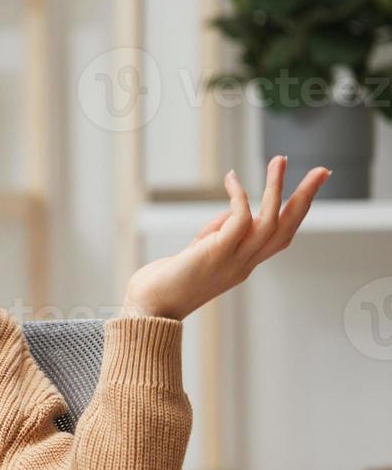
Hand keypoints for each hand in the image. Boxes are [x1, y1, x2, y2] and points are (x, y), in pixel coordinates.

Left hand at [121, 156, 329, 320]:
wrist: (148, 308)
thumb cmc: (164, 283)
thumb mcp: (196, 252)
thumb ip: (216, 233)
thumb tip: (231, 211)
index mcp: (243, 265)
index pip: (279, 237)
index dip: (295, 214)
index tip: (306, 189)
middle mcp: (245, 264)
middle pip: (287, 228)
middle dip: (306, 198)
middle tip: (322, 171)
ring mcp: (233, 260)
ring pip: (270, 221)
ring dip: (278, 188)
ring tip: (280, 160)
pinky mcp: (217, 253)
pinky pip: (240, 219)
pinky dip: (240, 197)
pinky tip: (232, 179)